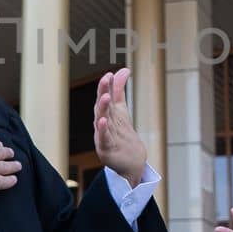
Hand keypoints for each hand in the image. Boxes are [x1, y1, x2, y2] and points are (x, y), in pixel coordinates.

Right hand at [93, 69, 145, 185]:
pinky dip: (102, 130)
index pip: (105, 97)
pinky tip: (102, 121)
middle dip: (103, 92)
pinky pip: (103, 139)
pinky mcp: (106, 149)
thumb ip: (119, 91)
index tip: (109, 74)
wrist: (130, 162)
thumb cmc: (122, 134)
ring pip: (102, 120)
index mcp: (106, 113)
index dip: (106, 85)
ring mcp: (103, 136)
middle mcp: (102, 123)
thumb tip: (124, 69)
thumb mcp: (121, 111)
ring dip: (103, 108)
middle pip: (102, 106)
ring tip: (106, 97)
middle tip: (105, 79)